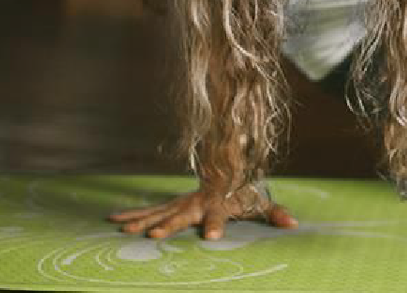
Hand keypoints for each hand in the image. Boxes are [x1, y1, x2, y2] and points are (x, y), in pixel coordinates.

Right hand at [110, 186, 296, 240]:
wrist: (227, 169)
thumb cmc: (244, 193)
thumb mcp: (260, 203)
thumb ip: (275, 213)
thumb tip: (294, 224)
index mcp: (219, 205)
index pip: (219, 216)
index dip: (217, 225)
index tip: (212, 236)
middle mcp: (197, 203)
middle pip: (182, 215)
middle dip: (170, 225)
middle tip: (155, 236)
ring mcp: (182, 202)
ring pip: (160, 211)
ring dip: (142, 221)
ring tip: (124, 230)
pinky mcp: (172, 203)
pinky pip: (149, 209)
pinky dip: (132, 214)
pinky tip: (113, 220)